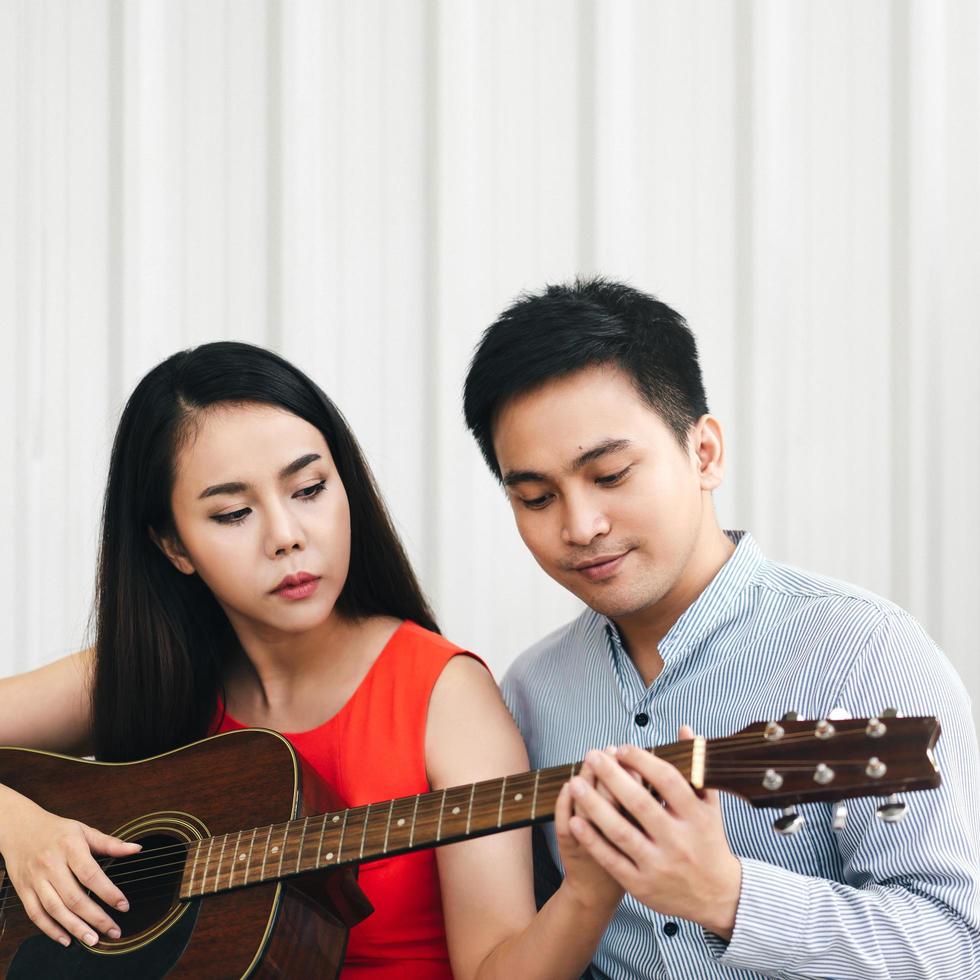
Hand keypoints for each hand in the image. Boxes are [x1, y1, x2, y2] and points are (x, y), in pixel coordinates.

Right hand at [0, 790, 140, 946]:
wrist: (19, 829)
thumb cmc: (56, 831)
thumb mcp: (84, 831)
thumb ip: (110, 843)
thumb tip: (136, 849)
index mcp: (69, 847)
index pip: (91, 874)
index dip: (108, 892)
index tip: (123, 906)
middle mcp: (51, 865)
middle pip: (74, 896)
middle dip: (96, 917)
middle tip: (113, 931)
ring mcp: (35, 879)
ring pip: (55, 909)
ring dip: (75, 927)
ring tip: (93, 940)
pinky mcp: (23, 890)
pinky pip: (36, 914)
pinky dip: (50, 929)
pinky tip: (66, 938)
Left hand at [567, 726, 741, 939]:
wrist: (717, 896)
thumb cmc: (709, 842)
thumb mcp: (709, 805)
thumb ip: (694, 767)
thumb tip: (683, 728)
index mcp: (696, 817)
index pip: (668, 781)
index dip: (642, 761)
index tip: (621, 748)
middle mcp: (678, 841)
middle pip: (640, 804)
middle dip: (612, 777)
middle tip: (592, 756)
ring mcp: (659, 865)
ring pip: (622, 832)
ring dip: (595, 806)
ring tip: (576, 783)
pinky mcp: (642, 885)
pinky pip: (612, 860)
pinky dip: (593, 840)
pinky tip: (575, 820)